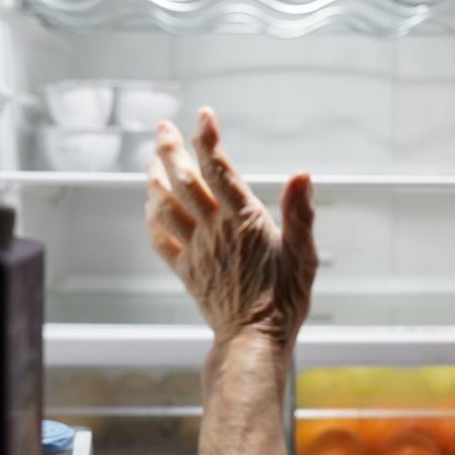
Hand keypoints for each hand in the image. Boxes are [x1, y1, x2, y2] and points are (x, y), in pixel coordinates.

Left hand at [145, 107, 317, 354]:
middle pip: (183, 181)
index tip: (204, 114)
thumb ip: (300, 212)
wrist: (254, 339)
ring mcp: (196, 249)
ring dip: (154, 178)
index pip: (220, 169)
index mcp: (244, 221)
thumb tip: (302, 175)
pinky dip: (151, 217)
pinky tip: (150, 205)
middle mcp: (214, 230)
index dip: (208, 138)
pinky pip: (160, 238)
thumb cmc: (285, 299)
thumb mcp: (304, 254)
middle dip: (170, 149)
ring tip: (151, 159)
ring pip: (165, 206)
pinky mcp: (186, 270)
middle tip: (162, 126)